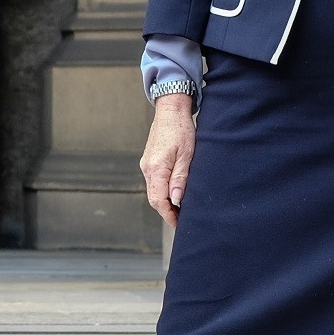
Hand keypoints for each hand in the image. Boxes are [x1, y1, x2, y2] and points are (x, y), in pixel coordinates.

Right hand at [141, 94, 197, 226]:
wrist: (170, 110)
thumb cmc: (181, 129)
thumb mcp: (187, 155)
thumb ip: (180, 179)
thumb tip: (175, 201)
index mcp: (156, 168)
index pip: (158, 200)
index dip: (168, 215)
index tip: (178, 224)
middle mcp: (147, 168)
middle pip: (154, 198)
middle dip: (166, 212)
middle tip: (181, 221)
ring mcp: (146, 165)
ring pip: (153, 191)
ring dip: (164, 202)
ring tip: (180, 210)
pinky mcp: (149, 161)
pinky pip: (154, 182)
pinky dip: (162, 191)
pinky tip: (173, 193)